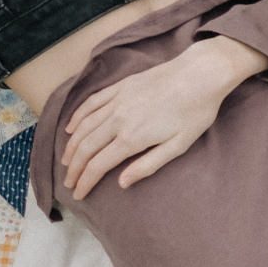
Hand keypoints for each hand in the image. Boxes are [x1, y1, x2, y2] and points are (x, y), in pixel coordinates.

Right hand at [61, 37, 267, 198]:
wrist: (201, 73)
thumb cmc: (196, 111)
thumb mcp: (179, 145)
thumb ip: (149, 165)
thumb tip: (122, 183)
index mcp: (132, 138)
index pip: (98, 165)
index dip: (85, 181)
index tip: (78, 194)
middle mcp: (118, 119)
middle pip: (86, 148)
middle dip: (74, 168)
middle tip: (68, 182)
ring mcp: (117, 100)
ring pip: (83, 126)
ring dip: (71, 146)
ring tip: (66, 161)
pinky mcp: (120, 86)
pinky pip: (90, 103)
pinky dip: (77, 117)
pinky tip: (70, 127)